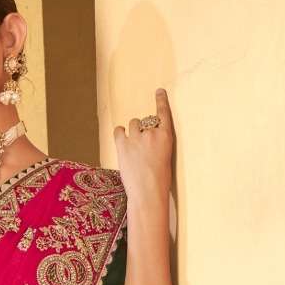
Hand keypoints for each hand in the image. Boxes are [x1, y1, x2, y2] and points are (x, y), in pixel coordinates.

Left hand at [114, 87, 173, 205]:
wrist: (148, 192)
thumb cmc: (159, 181)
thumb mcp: (165, 159)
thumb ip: (157, 145)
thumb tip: (146, 142)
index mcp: (166, 136)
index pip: (163, 113)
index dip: (161, 100)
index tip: (159, 91)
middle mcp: (152, 133)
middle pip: (146, 121)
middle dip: (143, 129)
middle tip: (142, 146)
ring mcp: (136, 137)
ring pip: (133, 124)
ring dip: (132, 131)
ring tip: (133, 146)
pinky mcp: (123, 144)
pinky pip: (118, 130)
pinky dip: (119, 133)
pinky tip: (121, 139)